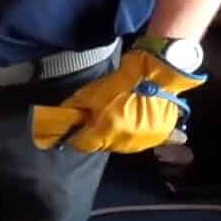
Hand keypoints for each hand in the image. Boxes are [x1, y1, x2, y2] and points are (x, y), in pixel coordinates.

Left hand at [32, 49, 204, 153]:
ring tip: (119, 115)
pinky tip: (134, 119)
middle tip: (99, 117)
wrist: (155, 75)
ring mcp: (141, 142)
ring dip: (115, 134)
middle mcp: (123, 141)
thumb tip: (64, 119)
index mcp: (106, 130)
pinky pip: (138, 141)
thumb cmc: (121, 82)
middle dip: (97, 134)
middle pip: (101, 145)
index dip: (76, 136)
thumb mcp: (91, 92)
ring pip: (119, 145)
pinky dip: (133, 133)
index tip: (76, 128)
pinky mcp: (156, 139)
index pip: (81, 145)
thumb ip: (75, 108)